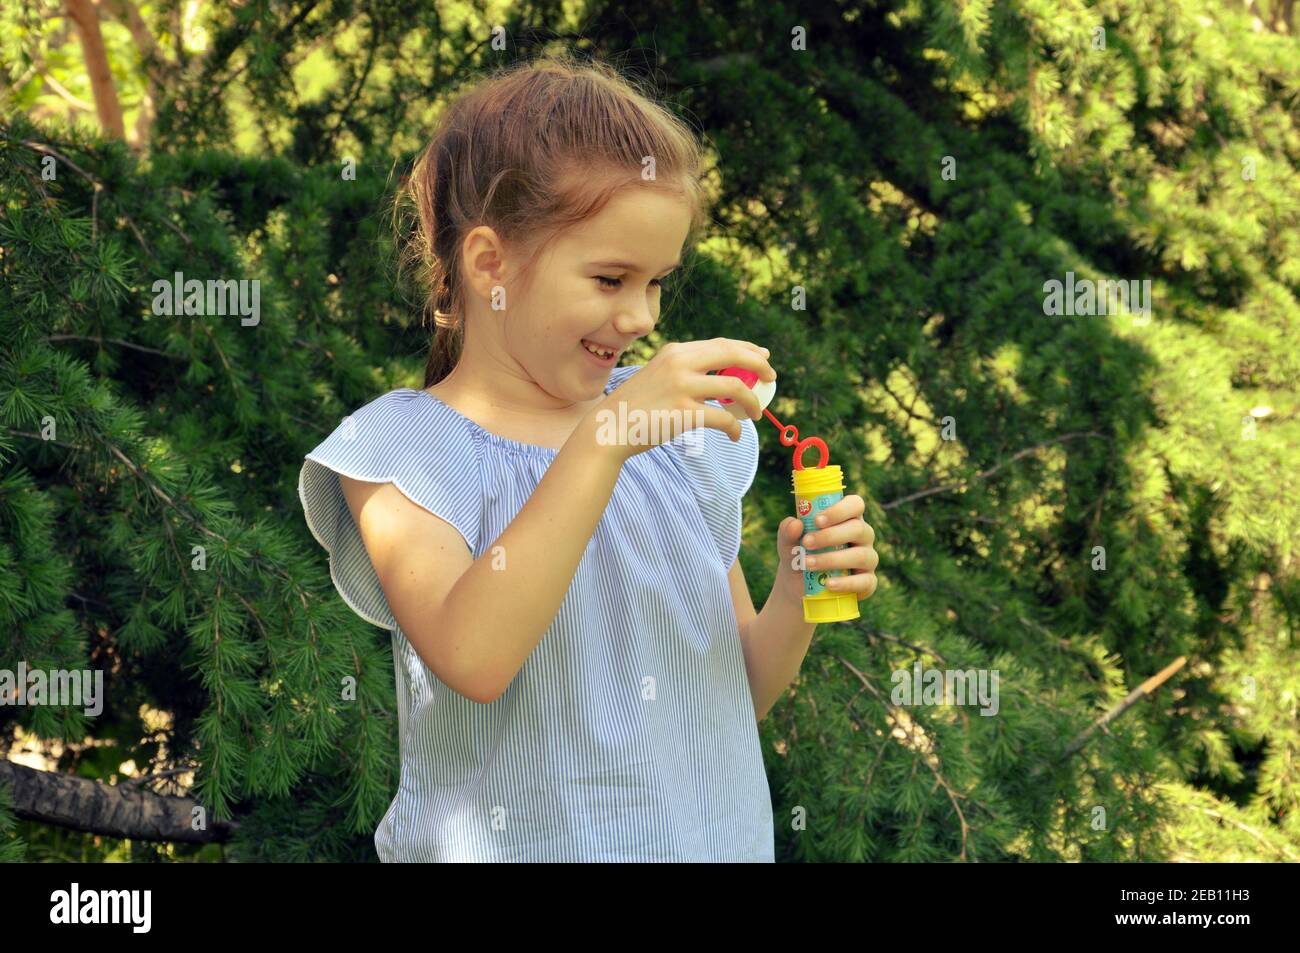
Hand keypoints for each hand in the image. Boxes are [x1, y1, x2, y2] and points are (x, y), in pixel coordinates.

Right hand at [582, 338, 777, 464]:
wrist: (609, 428)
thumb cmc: (636, 407)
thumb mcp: (658, 376)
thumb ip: (685, 371)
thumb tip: (721, 377)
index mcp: (676, 351)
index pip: (721, 344)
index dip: (747, 350)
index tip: (763, 358)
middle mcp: (680, 363)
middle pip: (733, 355)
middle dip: (758, 366)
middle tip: (771, 379)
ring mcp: (682, 387)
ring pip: (734, 388)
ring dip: (751, 401)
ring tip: (755, 413)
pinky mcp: (684, 413)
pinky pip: (723, 418)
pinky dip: (735, 428)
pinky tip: (735, 435)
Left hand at [777, 494, 878, 602]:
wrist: (797, 588)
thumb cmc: (799, 556)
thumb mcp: (788, 544)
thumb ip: (787, 531)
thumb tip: (795, 524)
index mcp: (847, 519)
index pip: (855, 505)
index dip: (840, 510)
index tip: (817, 520)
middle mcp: (862, 537)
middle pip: (858, 529)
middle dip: (830, 536)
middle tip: (806, 543)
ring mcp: (867, 560)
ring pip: (861, 555)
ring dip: (832, 559)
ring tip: (808, 564)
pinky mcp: (868, 582)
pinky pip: (864, 581)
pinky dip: (846, 583)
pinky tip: (828, 584)